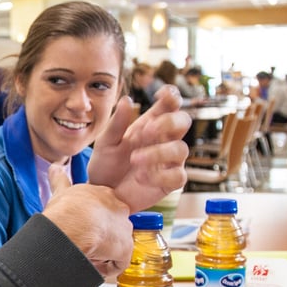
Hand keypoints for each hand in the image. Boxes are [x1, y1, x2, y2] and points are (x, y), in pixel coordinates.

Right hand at [39, 174, 131, 279]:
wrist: (72, 226)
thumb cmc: (65, 209)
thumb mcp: (61, 191)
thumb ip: (59, 180)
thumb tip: (54, 167)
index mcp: (106, 195)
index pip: (105, 209)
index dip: (94, 221)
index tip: (84, 228)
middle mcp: (120, 210)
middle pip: (113, 228)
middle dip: (100, 238)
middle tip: (83, 243)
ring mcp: (124, 229)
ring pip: (115, 246)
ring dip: (101, 253)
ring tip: (85, 255)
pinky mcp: (125, 249)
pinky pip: (117, 263)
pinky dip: (104, 268)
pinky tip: (91, 264)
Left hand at [87, 88, 190, 211]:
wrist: (102, 192)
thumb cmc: (106, 164)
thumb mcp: (106, 142)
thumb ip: (117, 123)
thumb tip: (126, 100)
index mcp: (151, 124)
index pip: (171, 104)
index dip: (172, 95)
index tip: (160, 94)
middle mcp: (164, 140)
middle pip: (183, 121)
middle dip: (168, 122)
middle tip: (145, 132)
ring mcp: (169, 161)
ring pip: (181, 149)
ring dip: (158, 152)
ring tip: (134, 159)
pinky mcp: (170, 182)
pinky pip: (178, 176)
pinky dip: (159, 176)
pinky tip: (141, 177)